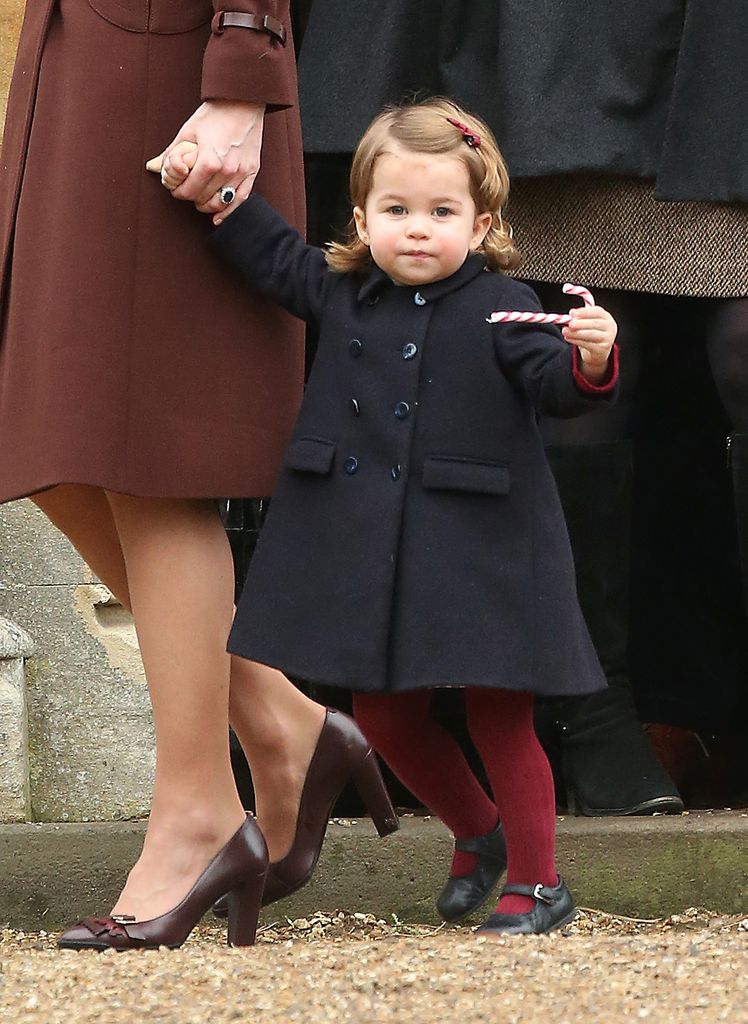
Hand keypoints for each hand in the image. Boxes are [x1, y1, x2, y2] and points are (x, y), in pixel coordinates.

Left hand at [149, 100, 264, 223]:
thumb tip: (153, 168)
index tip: (175, 188)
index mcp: (208, 161)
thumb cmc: (214, 114)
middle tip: (186, 190)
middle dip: (191, 197)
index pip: (188, 191)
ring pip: (220, 203)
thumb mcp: (187, 131)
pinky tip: (217, 217)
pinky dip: (228, 212)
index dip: (178, 192)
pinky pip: (240, 201)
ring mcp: (241, 173)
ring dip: (206, 205)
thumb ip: (171, 154)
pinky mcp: (252, 172)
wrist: (242, 101)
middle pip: (203, 199)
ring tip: (200, 199)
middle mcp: (226, 171)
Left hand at [562, 305, 617, 383]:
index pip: (597, 311)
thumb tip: (571, 314)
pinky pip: (588, 345)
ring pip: (591, 334)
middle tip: (570, 324)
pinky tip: (568, 338)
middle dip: (581, 323)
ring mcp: (608, 338)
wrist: (598, 351)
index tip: (571, 313)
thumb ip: (580, 318)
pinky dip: (576, 341)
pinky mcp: (602, 349)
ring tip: (565, 331)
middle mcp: (610, 327)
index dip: (584, 312)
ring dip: (576, 333)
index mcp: (606, 317)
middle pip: (595, 323)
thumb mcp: (588, 323)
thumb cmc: (591, 332)